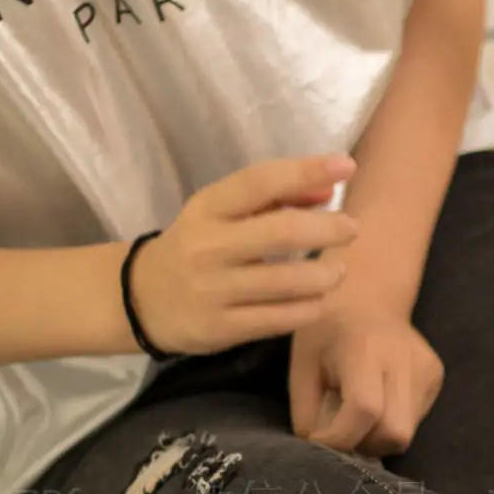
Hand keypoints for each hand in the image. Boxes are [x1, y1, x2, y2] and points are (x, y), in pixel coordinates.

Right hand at [125, 153, 356, 355]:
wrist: (141, 299)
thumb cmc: (195, 246)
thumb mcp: (221, 213)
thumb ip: (273, 198)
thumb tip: (328, 190)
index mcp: (207, 208)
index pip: (260, 181)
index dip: (306, 171)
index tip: (346, 165)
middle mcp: (208, 247)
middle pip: (281, 233)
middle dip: (327, 229)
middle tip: (352, 229)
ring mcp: (214, 291)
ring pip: (287, 281)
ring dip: (325, 274)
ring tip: (338, 270)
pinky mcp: (222, 328)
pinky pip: (280, 318)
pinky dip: (311, 307)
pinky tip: (321, 299)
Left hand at [289, 296, 444, 456]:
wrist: (367, 298)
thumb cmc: (326, 332)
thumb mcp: (301, 366)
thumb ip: (306, 412)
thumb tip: (320, 453)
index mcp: (364, 348)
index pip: (365, 409)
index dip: (340, 437)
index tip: (319, 439)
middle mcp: (404, 357)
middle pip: (394, 432)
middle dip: (364, 445)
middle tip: (342, 433)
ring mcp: (427, 367)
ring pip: (406, 433)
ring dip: (377, 437)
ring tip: (358, 414)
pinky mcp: (436, 376)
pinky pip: (414, 421)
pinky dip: (390, 423)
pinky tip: (378, 401)